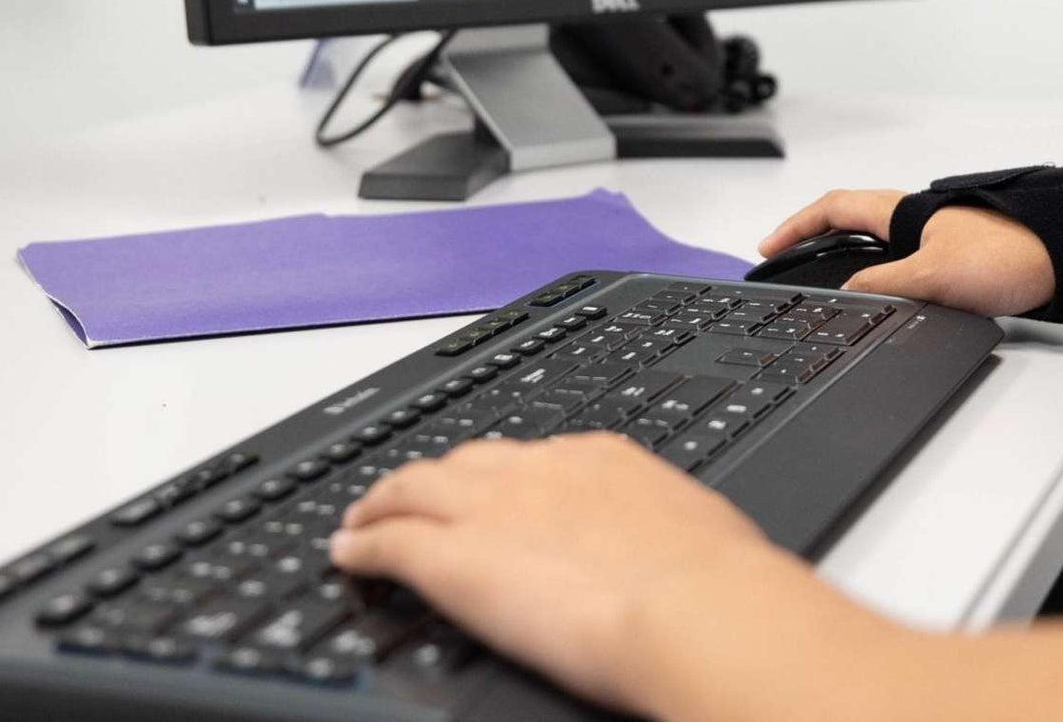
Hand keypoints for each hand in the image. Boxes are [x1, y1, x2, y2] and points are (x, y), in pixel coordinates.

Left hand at [329, 432, 809, 713]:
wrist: (694, 605)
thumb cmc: (716, 580)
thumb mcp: (695, 531)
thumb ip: (663, 530)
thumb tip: (678, 549)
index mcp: (600, 459)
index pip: (531, 457)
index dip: (500, 476)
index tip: (493, 491)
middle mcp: (538, 470)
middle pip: (464, 460)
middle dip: (435, 478)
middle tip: (412, 496)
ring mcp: (490, 508)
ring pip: (411, 487)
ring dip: (382, 501)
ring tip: (363, 518)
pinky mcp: (451, 558)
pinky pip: (388, 541)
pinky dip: (361, 544)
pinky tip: (347, 555)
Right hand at [759, 189, 1055, 316]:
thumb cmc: (1012, 254)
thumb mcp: (932, 276)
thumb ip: (883, 284)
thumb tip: (845, 294)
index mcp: (903, 211)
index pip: (834, 208)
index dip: (796, 225)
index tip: (768, 245)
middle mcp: (917, 221)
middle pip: (850, 224)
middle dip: (815, 242)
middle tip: (788, 265)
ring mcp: (937, 241)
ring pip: (877, 249)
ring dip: (848, 263)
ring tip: (824, 290)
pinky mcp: (957, 264)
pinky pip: (901, 269)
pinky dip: (879, 283)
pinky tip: (881, 306)